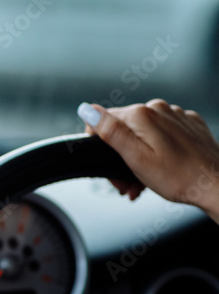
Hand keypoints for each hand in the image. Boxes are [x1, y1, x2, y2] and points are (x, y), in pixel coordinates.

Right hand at [78, 100, 218, 222]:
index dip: (98, 146)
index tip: (108, 168)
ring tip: (141, 183)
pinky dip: (155, 152)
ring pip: (142, 133)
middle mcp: (158, 108)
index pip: (101, 121)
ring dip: (136, 157)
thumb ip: (110, 131)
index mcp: (141, 115)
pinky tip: (159, 170)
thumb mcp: (136, 158)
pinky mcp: (188, 125)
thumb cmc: (179, 178)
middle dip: (118, 156)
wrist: (217, 185)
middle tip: (126, 184)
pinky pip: (162, 134)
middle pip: (122, 129)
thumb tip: (87, 109)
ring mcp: (176, 115)